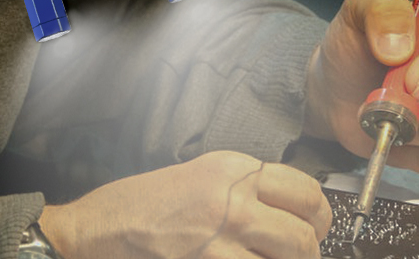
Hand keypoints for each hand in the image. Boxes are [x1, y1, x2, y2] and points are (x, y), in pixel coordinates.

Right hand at [38, 151, 331, 258]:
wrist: (97, 228)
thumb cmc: (143, 206)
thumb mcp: (202, 178)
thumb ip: (249, 190)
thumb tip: (293, 212)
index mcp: (235, 170)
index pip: (306, 192)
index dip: (321, 217)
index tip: (317, 229)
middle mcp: (233, 197)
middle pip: (304, 234)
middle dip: (310, 252)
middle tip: (303, 257)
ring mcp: (220, 234)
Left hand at [304, 0, 418, 174]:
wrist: (344, 89)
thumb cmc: (356, 48)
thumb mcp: (356, 12)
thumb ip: (380, 12)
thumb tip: (400, 47)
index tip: (410, 87)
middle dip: (417, 108)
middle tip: (383, 103)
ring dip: (414, 132)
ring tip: (389, 117)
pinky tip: (403, 139)